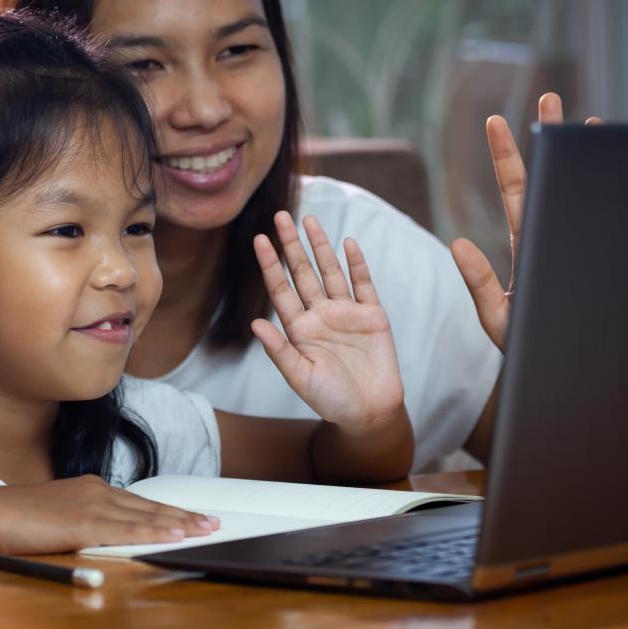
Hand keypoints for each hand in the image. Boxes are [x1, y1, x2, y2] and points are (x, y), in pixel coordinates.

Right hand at [0, 475, 218, 554]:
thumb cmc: (9, 521)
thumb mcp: (52, 521)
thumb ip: (78, 528)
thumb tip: (99, 541)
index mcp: (89, 490)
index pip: (138, 503)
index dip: (167, 512)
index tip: (192, 517)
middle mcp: (95, 491)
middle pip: (149, 506)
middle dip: (183, 515)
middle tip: (213, 522)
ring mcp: (90, 505)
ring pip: (144, 516)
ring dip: (179, 523)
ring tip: (206, 529)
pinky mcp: (82, 524)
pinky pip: (126, 530)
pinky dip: (154, 532)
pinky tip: (174, 536)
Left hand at [251, 211, 403, 434]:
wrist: (370, 412)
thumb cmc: (331, 400)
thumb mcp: (300, 378)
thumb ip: (279, 350)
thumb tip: (255, 323)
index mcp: (299, 329)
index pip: (281, 289)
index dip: (271, 264)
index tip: (259, 239)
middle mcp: (320, 315)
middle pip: (303, 272)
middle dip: (291, 245)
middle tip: (280, 216)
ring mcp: (346, 313)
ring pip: (330, 271)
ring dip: (320, 246)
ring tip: (309, 219)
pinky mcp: (372, 316)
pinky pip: (362, 284)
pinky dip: (356, 264)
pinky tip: (348, 243)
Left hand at [450, 92, 601, 349]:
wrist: (561, 382)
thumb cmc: (528, 352)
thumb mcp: (496, 318)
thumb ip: (477, 282)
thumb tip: (458, 243)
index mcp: (527, 248)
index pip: (516, 193)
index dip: (508, 158)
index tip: (496, 120)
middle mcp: (555, 242)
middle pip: (552, 180)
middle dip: (551, 139)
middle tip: (549, 97)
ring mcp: (579, 250)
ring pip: (583, 196)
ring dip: (588, 158)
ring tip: (592, 121)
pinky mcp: (605, 265)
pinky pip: (613, 224)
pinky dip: (622, 195)